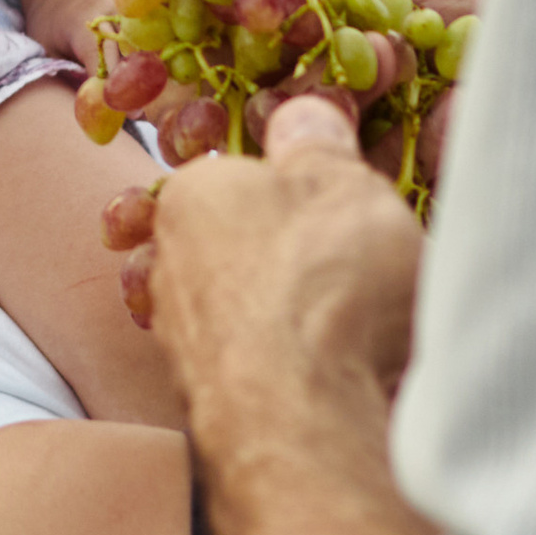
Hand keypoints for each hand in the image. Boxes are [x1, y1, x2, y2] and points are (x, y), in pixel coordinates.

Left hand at [152, 99, 425, 409]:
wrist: (302, 424)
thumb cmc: (324, 283)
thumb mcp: (343, 182)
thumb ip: (320, 143)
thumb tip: (304, 111)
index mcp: (192, 197)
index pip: (241, 179)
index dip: (304, 194)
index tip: (349, 214)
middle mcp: (169, 269)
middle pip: (247, 248)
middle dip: (303, 262)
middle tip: (365, 277)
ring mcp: (183, 346)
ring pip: (253, 316)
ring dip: (303, 324)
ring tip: (367, 338)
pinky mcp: (210, 410)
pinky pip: (262, 375)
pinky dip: (301, 375)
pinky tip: (346, 384)